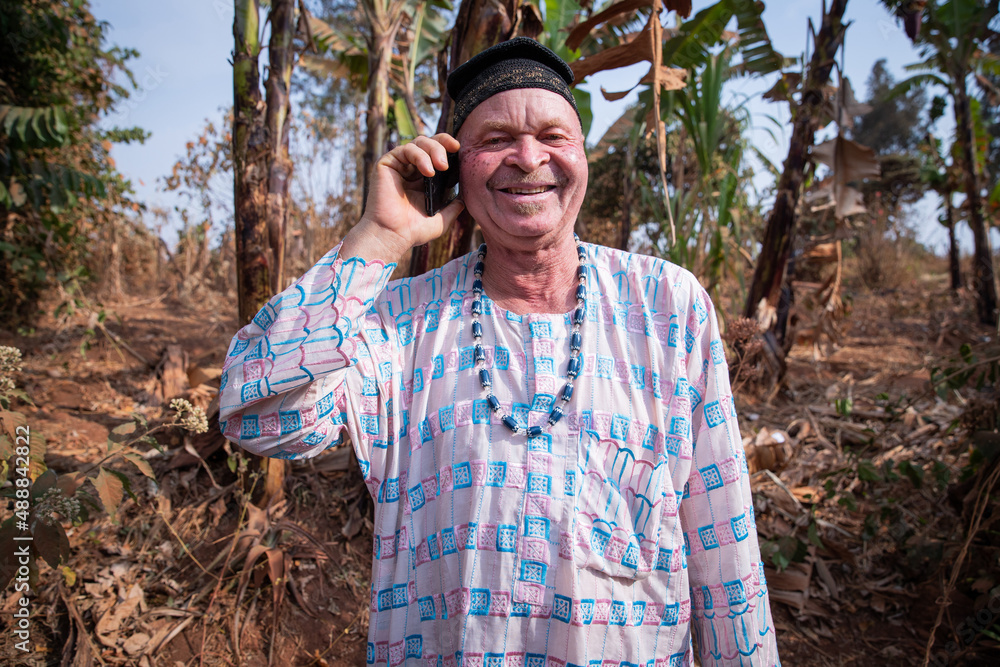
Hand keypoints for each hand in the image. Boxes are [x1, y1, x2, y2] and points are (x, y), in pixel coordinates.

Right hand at [341, 134, 464, 264]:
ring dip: (434, 150)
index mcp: (423, 178)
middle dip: (442, 145)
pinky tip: (428, 172)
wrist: (393, 235)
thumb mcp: (441, 220)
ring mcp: (399, 165)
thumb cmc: (413, 231)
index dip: (447, 146)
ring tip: (441, 167)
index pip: (436, 152)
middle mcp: (410, 169)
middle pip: (429, 142)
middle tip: (447, 163)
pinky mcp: (387, 163)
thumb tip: (464, 199)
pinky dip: (420, 156)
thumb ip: (453, 208)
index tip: (459, 149)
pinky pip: (405, 149)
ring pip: (418, 142)